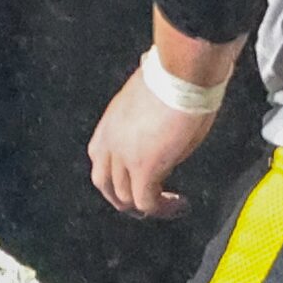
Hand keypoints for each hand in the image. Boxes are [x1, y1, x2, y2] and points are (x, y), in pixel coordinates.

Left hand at [87, 66, 215, 218]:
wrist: (181, 73)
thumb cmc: (173, 78)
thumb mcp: (149, 104)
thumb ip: (145, 128)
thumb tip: (160, 144)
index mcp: (108, 124)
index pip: (101, 161)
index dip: (116, 177)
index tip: (135, 181)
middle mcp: (109, 142)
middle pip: (105, 185)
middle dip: (123, 200)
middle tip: (144, 206)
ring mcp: (123, 158)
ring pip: (125, 198)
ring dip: (147, 207)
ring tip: (168, 205)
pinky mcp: (144, 169)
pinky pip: (148, 202)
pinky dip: (162, 209)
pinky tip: (178, 205)